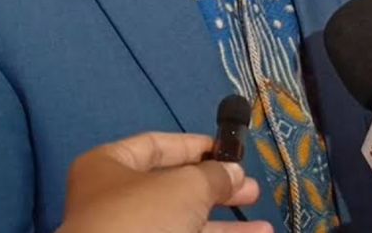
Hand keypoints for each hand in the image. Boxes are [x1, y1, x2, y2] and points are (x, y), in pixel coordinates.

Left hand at [58, 132, 271, 232]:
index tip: (229, 151)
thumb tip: (234, 173)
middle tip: (251, 189)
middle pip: (175, 187)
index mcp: (108, 167)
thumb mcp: (185, 186)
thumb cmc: (142, 218)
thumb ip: (214, 175)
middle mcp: (115, 201)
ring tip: (263, 226)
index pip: (155, 146)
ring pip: (184, 222)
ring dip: (225, 223)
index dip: (194, 146)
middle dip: (218, 189)